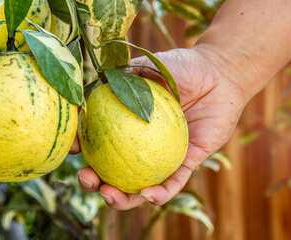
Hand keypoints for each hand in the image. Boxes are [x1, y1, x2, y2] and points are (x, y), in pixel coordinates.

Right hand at [74, 48, 245, 209]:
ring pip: (138, 185)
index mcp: (126, 123)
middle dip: (94, 181)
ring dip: (121, 198)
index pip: (97, 139)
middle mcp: (140, 144)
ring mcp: (162, 156)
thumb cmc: (183, 67)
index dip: (81, 147)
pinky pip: (172, 183)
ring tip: (109, 196)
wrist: (219, 74)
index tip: (71, 148)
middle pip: (112, 169)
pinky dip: (160, 194)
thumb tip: (95, 82)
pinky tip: (148, 195)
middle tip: (87, 180)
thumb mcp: (150, 66)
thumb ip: (125, 75)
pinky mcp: (186, 163)